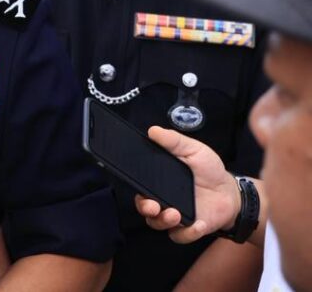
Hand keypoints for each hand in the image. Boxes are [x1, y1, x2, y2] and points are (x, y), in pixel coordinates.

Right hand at [134, 126, 240, 243]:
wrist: (231, 191)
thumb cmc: (209, 170)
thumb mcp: (193, 150)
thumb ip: (174, 141)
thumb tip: (153, 130)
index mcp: (159, 182)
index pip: (140, 185)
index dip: (136, 186)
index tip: (138, 184)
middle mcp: (163, 200)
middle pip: (144, 208)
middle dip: (145, 208)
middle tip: (153, 206)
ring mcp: (175, 216)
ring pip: (157, 224)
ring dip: (163, 221)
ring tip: (174, 214)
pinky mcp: (189, 229)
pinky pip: (180, 236)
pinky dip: (187, 233)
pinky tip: (197, 224)